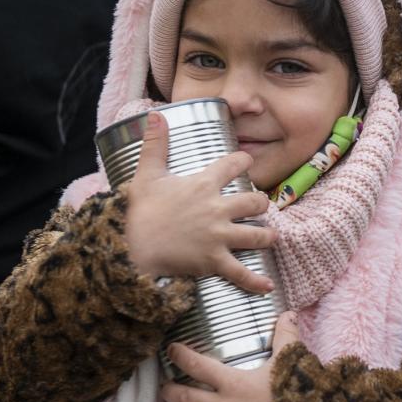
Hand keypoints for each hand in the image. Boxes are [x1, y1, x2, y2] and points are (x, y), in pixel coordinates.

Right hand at [124, 111, 274, 291]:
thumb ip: (155, 144)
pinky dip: (256, 281)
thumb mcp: (146, 174)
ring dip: (267, 235)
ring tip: (271, 237)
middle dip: (261, 203)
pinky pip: (241, 272)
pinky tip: (268, 286)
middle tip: (260, 206)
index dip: (243, 161)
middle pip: (255, 201)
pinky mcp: (214, 261)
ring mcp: (219, 236)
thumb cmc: (138, 210)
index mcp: (204, 184)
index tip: (247, 161)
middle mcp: (218, 208)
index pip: (234, 164)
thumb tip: (155, 114)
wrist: (129, 246)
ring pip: (257, 234)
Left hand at [161, 312, 299, 401]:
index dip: (180, 356)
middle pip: (184, 398)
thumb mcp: (291, 360)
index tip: (171, 350)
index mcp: (233, 382)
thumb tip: (288, 313)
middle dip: (170, 393)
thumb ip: (285, 336)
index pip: (197, 365)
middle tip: (167, 390)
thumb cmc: (298, 391)